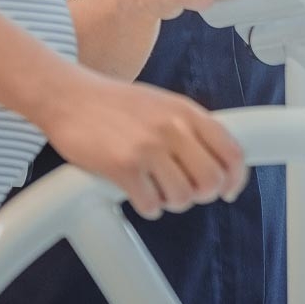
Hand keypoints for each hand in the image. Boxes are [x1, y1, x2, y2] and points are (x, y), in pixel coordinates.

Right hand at [39, 67, 247, 219]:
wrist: (68, 97)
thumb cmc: (114, 103)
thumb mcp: (163, 103)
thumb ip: (190, 127)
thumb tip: (219, 162)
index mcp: (186, 111)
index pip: (232, 151)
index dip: (235, 178)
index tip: (228, 190)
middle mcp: (172, 128)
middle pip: (211, 181)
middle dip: (202, 194)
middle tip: (186, 192)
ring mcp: (147, 147)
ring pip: (182, 197)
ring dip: (171, 202)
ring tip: (157, 190)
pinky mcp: (122, 167)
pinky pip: (151, 204)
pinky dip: (148, 206)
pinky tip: (139, 194)